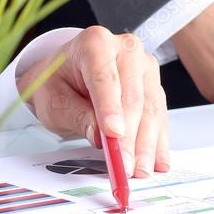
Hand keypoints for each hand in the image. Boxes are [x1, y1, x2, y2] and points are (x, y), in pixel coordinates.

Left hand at [16, 26, 170, 177]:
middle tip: (126, 166)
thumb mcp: (54, 100)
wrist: (66, 73)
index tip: (113, 135)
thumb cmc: (58, 83)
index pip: (105, 78)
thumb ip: (77, 115)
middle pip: (132, 96)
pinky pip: (159, 114)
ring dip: (147, 143)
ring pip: (150, 108)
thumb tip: (100, 135)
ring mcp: (144, 66)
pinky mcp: (154, 84)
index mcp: (95, 42)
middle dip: (131, 136)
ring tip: (142, 170)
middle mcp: (126, 48)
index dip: (110, 108)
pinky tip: (158, 161)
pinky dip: (158, 140)